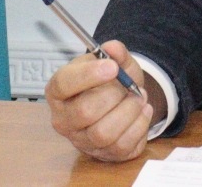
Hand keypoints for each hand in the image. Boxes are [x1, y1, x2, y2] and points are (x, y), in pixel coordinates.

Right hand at [44, 40, 159, 161]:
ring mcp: (82, 141)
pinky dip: (139, 125)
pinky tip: (143, 111)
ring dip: (128, 111)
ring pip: (103, 133)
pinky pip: (122, 146)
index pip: (63, 84)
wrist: (120, 102)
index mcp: (58, 92)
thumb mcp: (112, 61)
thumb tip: (113, 48)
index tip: (112, 67)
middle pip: (84, 112)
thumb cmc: (108, 82)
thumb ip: (114, 52)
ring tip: (138, 97)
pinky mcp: (103, 155)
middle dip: (113, 95)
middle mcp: (64, 120)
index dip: (88, 75)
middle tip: (128, 85)